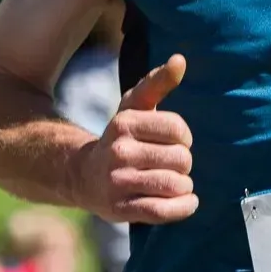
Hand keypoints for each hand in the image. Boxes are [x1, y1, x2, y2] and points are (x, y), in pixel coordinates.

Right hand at [78, 54, 197, 223]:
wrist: (83, 175)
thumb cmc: (121, 137)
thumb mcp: (135, 106)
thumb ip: (158, 82)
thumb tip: (180, 60)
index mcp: (125, 122)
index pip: (178, 129)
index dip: (184, 137)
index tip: (176, 141)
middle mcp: (119, 151)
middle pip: (181, 159)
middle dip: (183, 163)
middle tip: (171, 164)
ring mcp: (118, 182)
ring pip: (174, 185)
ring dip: (183, 185)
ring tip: (174, 182)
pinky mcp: (121, 209)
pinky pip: (163, 211)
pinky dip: (182, 208)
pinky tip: (187, 201)